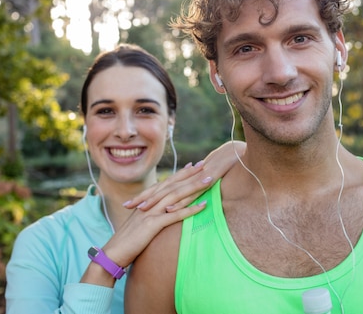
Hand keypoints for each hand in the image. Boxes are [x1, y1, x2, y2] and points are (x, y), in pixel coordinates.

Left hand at [124, 140, 245, 211]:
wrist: (236, 153)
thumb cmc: (222, 166)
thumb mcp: (206, 180)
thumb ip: (195, 189)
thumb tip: (187, 200)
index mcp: (184, 178)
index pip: (161, 187)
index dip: (146, 195)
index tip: (131, 203)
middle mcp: (186, 177)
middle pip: (161, 189)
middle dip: (144, 198)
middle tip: (126, 206)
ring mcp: (195, 179)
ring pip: (172, 192)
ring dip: (156, 202)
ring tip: (142, 210)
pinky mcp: (205, 181)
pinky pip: (191, 193)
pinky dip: (180, 202)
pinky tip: (168, 210)